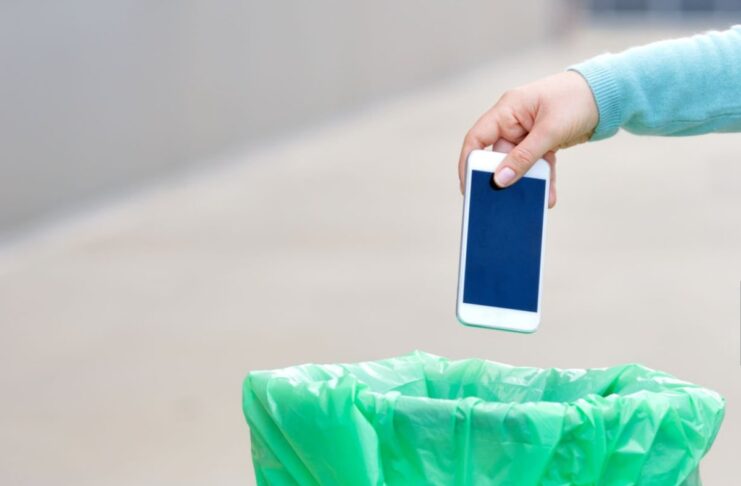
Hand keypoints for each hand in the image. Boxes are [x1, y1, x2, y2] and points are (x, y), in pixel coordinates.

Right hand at [458, 71, 597, 207]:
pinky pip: (536, 165)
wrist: (609, 93)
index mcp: (508, 110)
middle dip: (501, 178)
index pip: (477, 138)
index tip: (468, 185)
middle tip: (501, 200)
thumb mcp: (550, 130)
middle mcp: (514, 121)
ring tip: (532, 202)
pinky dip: (542, 178)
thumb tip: (501, 179)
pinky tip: (548, 195)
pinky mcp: (543, 142)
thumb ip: (524, 156)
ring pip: (519, 164)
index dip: (468, 161)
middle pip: (498, 155)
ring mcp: (528, 133)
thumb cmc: (578, 99)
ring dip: (526, 182)